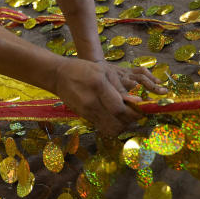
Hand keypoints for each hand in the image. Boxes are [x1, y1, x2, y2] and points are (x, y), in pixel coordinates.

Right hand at [50, 59, 165, 136]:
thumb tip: (136, 101)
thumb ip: (120, 86)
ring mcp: (87, 112)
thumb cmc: (82, 69)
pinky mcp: (85, 117)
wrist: (58, 76)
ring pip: (111, 129)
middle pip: (118, 123)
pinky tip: (115, 117)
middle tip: (135, 112)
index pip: (120, 109)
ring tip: (125, 115)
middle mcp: (92, 103)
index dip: (134, 112)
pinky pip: (103, 128)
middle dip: (131, 120)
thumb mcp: (104, 70)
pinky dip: (113, 126)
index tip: (141, 108)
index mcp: (98, 87)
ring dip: (122, 125)